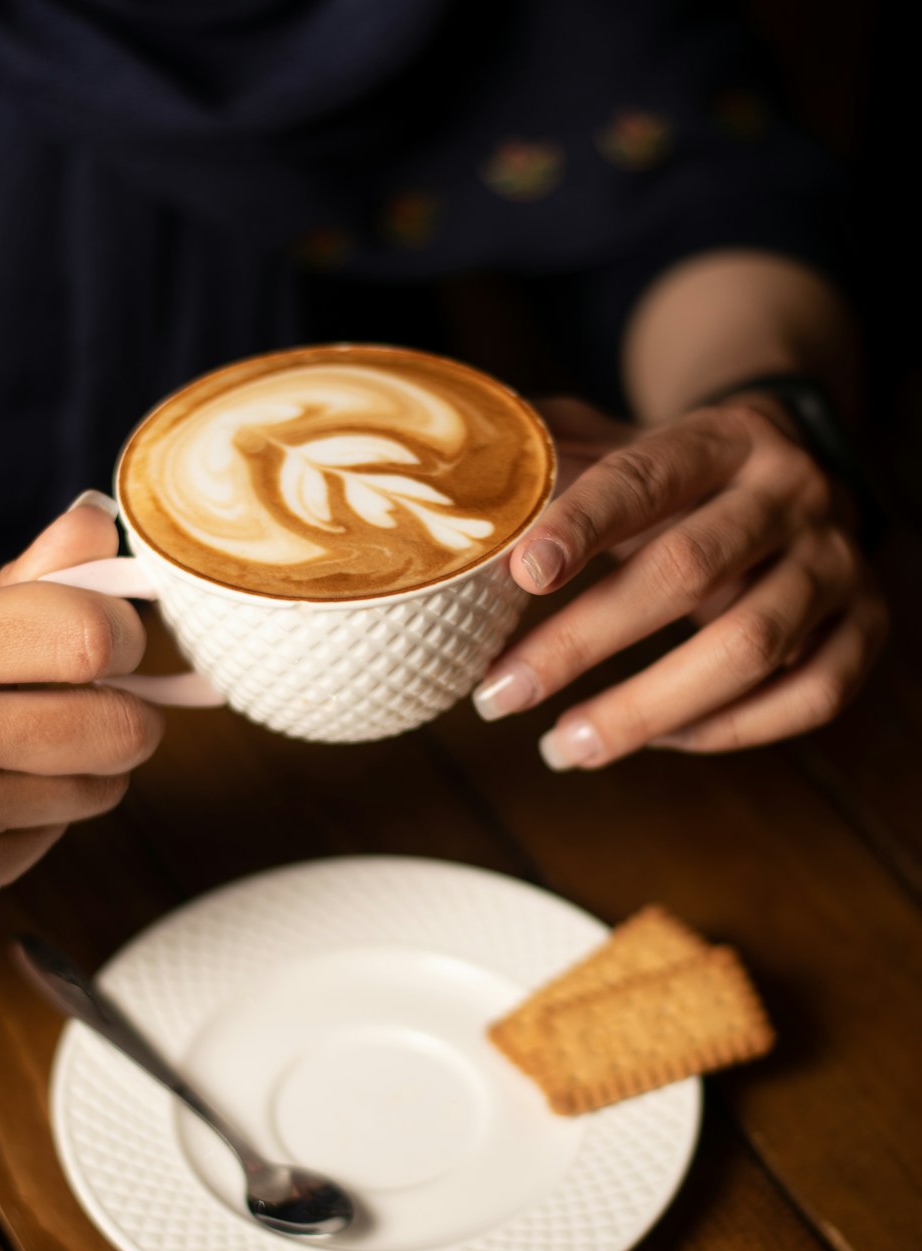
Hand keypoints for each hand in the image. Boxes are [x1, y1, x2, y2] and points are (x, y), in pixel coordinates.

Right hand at [0, 500, 163, 927]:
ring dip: (80, 766)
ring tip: (10, 744)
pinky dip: (31, 818)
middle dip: (123, 707)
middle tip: (86, 695)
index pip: (89, 640)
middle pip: (120, 728)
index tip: (109, 636)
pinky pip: (52, 839)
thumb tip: (100, 526)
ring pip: (101, 788)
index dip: (120, 633)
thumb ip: (16, 582)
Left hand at [473, 396, 887, 766]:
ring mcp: (835, 564)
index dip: (583, 523)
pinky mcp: (865, 626)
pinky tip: (658, 740)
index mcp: (722, 438)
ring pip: (750, 648)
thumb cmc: (682, 474)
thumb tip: (449, 501)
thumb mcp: (626, 444)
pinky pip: (808, 696)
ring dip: (646, 710)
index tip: (519, 575)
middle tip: (499, 697)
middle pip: (689, 571)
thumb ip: (552, 464)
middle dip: (582, 644)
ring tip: (562, 748)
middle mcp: (790, 496)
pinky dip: (728, 730)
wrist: (799, 469)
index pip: (648, 476)